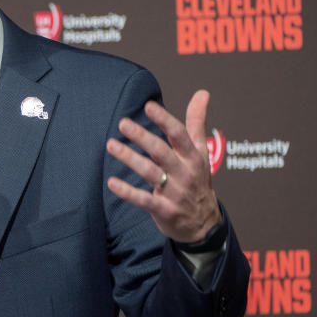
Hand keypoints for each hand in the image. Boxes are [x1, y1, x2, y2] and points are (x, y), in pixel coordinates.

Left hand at [106, 89, 221, 242]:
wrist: (205, 224)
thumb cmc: (198, 181)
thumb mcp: (201, 151)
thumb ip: (197, 122)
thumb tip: (202, 92)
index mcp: (193, 157)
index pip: (179, 135)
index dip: (165, 120)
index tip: (149, 106)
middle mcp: (184, 173)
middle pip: (162, 152)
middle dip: (143, 136)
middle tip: (123, 123)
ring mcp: (174, 193)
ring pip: (150, 173)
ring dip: (130, 158)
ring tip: (111, 145)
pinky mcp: (163, 210)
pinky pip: (143, 200)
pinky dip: (128, 192)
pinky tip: (112, 182)